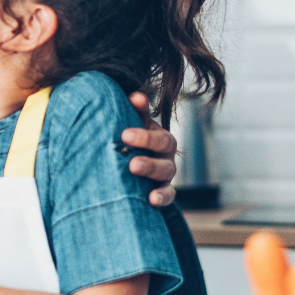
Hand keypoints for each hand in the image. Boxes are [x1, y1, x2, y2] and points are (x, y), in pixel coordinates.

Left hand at [123, 91, 177, 206]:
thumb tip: (135, 96)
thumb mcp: (132, 126)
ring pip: (167, 169)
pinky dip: (162, 196)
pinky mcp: (164, 191)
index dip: (144, 132)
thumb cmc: (129, 145)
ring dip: (151, 168)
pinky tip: (151, 199)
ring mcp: (166, 173)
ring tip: (133, 167)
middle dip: (146, 143)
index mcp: (158, 136)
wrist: (128, 172)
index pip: (157, 131)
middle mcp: (166, 153)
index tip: (124, 134)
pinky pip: (169, 195)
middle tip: (126, 142)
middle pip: (164, 146)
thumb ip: (134, 112)